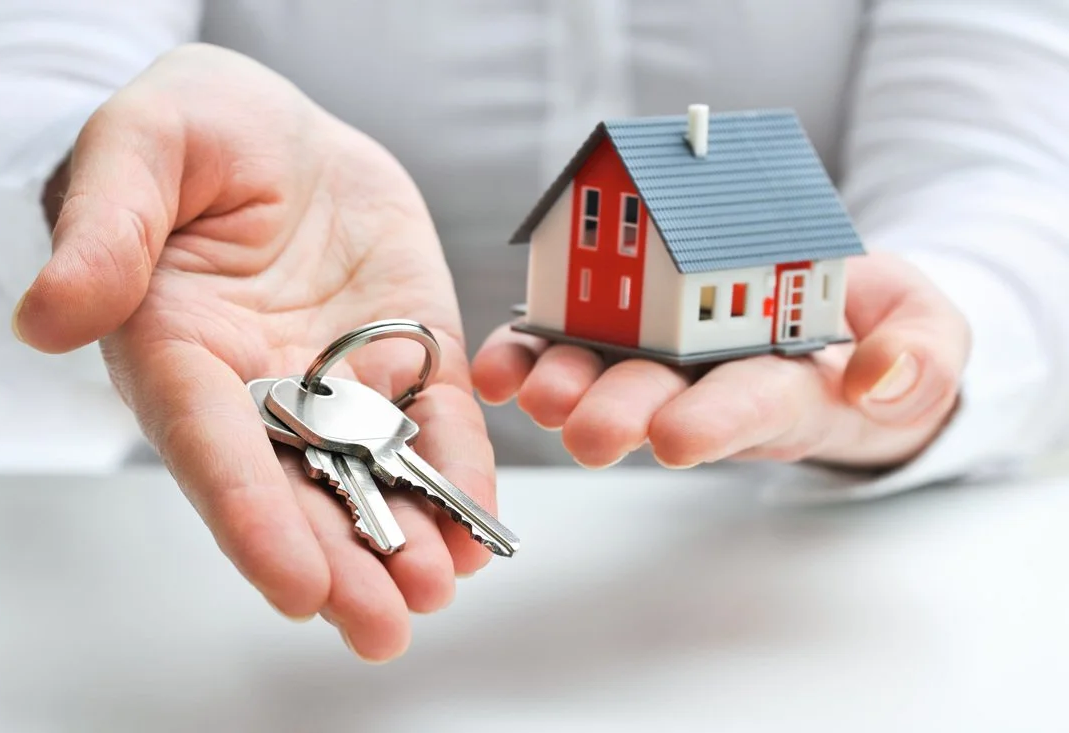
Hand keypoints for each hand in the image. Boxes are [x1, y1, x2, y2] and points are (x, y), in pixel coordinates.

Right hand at [14, 44, 494, 661]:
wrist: (278, 130)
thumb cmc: (193, 131)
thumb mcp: (138, 150)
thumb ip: (105, 229)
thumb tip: (50, 316)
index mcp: (180, 351)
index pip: (214, 447)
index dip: (252, 515)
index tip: (294, 582)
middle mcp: (261, 386)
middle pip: (297, 489)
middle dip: (340, 560)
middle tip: (382, 624)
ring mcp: (341, 377)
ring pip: (371, 473)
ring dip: (406, 537)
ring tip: (440, 589)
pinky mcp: (407, 353)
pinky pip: (435, 421)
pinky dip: (457, 472)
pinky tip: (478, 527)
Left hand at [472, 252, 968, 470]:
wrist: (832, 311)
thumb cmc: (877, 328)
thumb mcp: (927, 334)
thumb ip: (918, 355)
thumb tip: (880, 377)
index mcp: (787, 387)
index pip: (755, 407)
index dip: (719, 421)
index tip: (680, 437)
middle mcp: (713, 383)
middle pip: (665, 402)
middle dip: (624, 416)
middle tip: (589, 431)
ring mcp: (663, 358)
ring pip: (607, 377)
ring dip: (566, 387)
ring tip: (534, 393)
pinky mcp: (623, 330)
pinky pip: (568, 343)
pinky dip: (529, 354)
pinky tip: (499, 367)